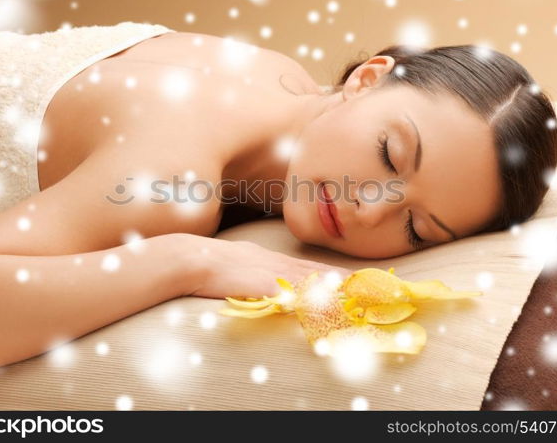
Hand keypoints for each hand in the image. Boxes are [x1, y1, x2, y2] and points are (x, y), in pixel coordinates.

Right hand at [188, 237, 349, 298]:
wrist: (191, 258)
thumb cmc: (208, 262)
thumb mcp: (237, 264)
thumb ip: (255, 275)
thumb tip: (267, 285)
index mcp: (269, 259)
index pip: (305, 266)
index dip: (328, 273)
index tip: (349, 277)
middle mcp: (274, 263)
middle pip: (314, 270)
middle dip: (340, 277)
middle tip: (366, 281)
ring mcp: (270, 272)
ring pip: (309, 278)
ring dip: (331, 284)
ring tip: (355, 288)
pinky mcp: (263, 283)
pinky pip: (292, 291)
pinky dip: (309, 294)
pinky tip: (324, 298)